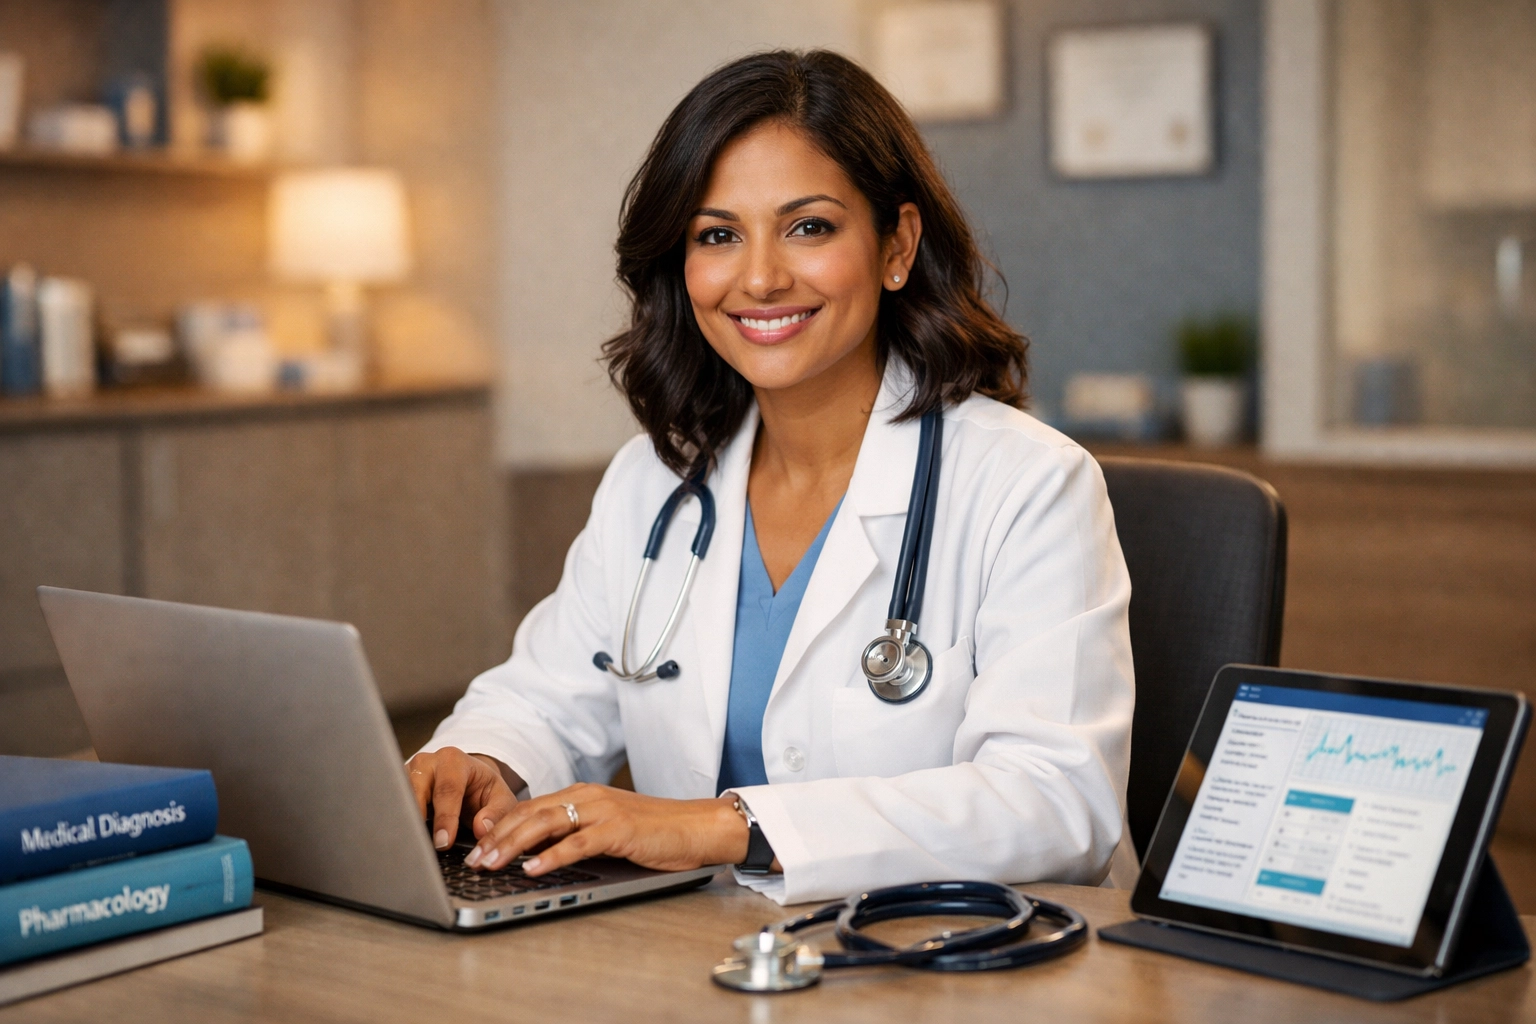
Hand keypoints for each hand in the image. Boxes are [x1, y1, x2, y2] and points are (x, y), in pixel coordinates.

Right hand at [406, 746, 519, 850]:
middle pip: (415, 791)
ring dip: (404, 822)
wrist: (467, 780)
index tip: (444, 842)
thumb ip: (497, 813)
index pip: (447, 790)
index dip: (445, 818)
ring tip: (410, 846)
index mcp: (454, 761)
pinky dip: (397, 822)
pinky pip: (391, 804)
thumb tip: (482, 828)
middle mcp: (427, 762)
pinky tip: (403, 840)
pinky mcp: (396, 786)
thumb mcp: (500, 798)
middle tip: (422, 848)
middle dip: (418, 821)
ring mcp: (408, 773)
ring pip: (399, 798)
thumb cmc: (483, 789)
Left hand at [465, 783, 748, 875]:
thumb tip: (536, 852)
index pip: (530, 808)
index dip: (499, 827)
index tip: (475, 847)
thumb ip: (575, 832)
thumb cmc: (654, 831)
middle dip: (496, 838)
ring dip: (513, 845)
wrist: (697, 826)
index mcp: (582, 794)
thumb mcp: (607, 827)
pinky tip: (532, 869)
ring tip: (491, 864)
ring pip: (546, 824)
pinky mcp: (619, 830)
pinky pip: (577, 842)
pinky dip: (551, 856)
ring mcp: (603, 811)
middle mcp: (588, 797)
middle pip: (530, 813)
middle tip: (473, 860)